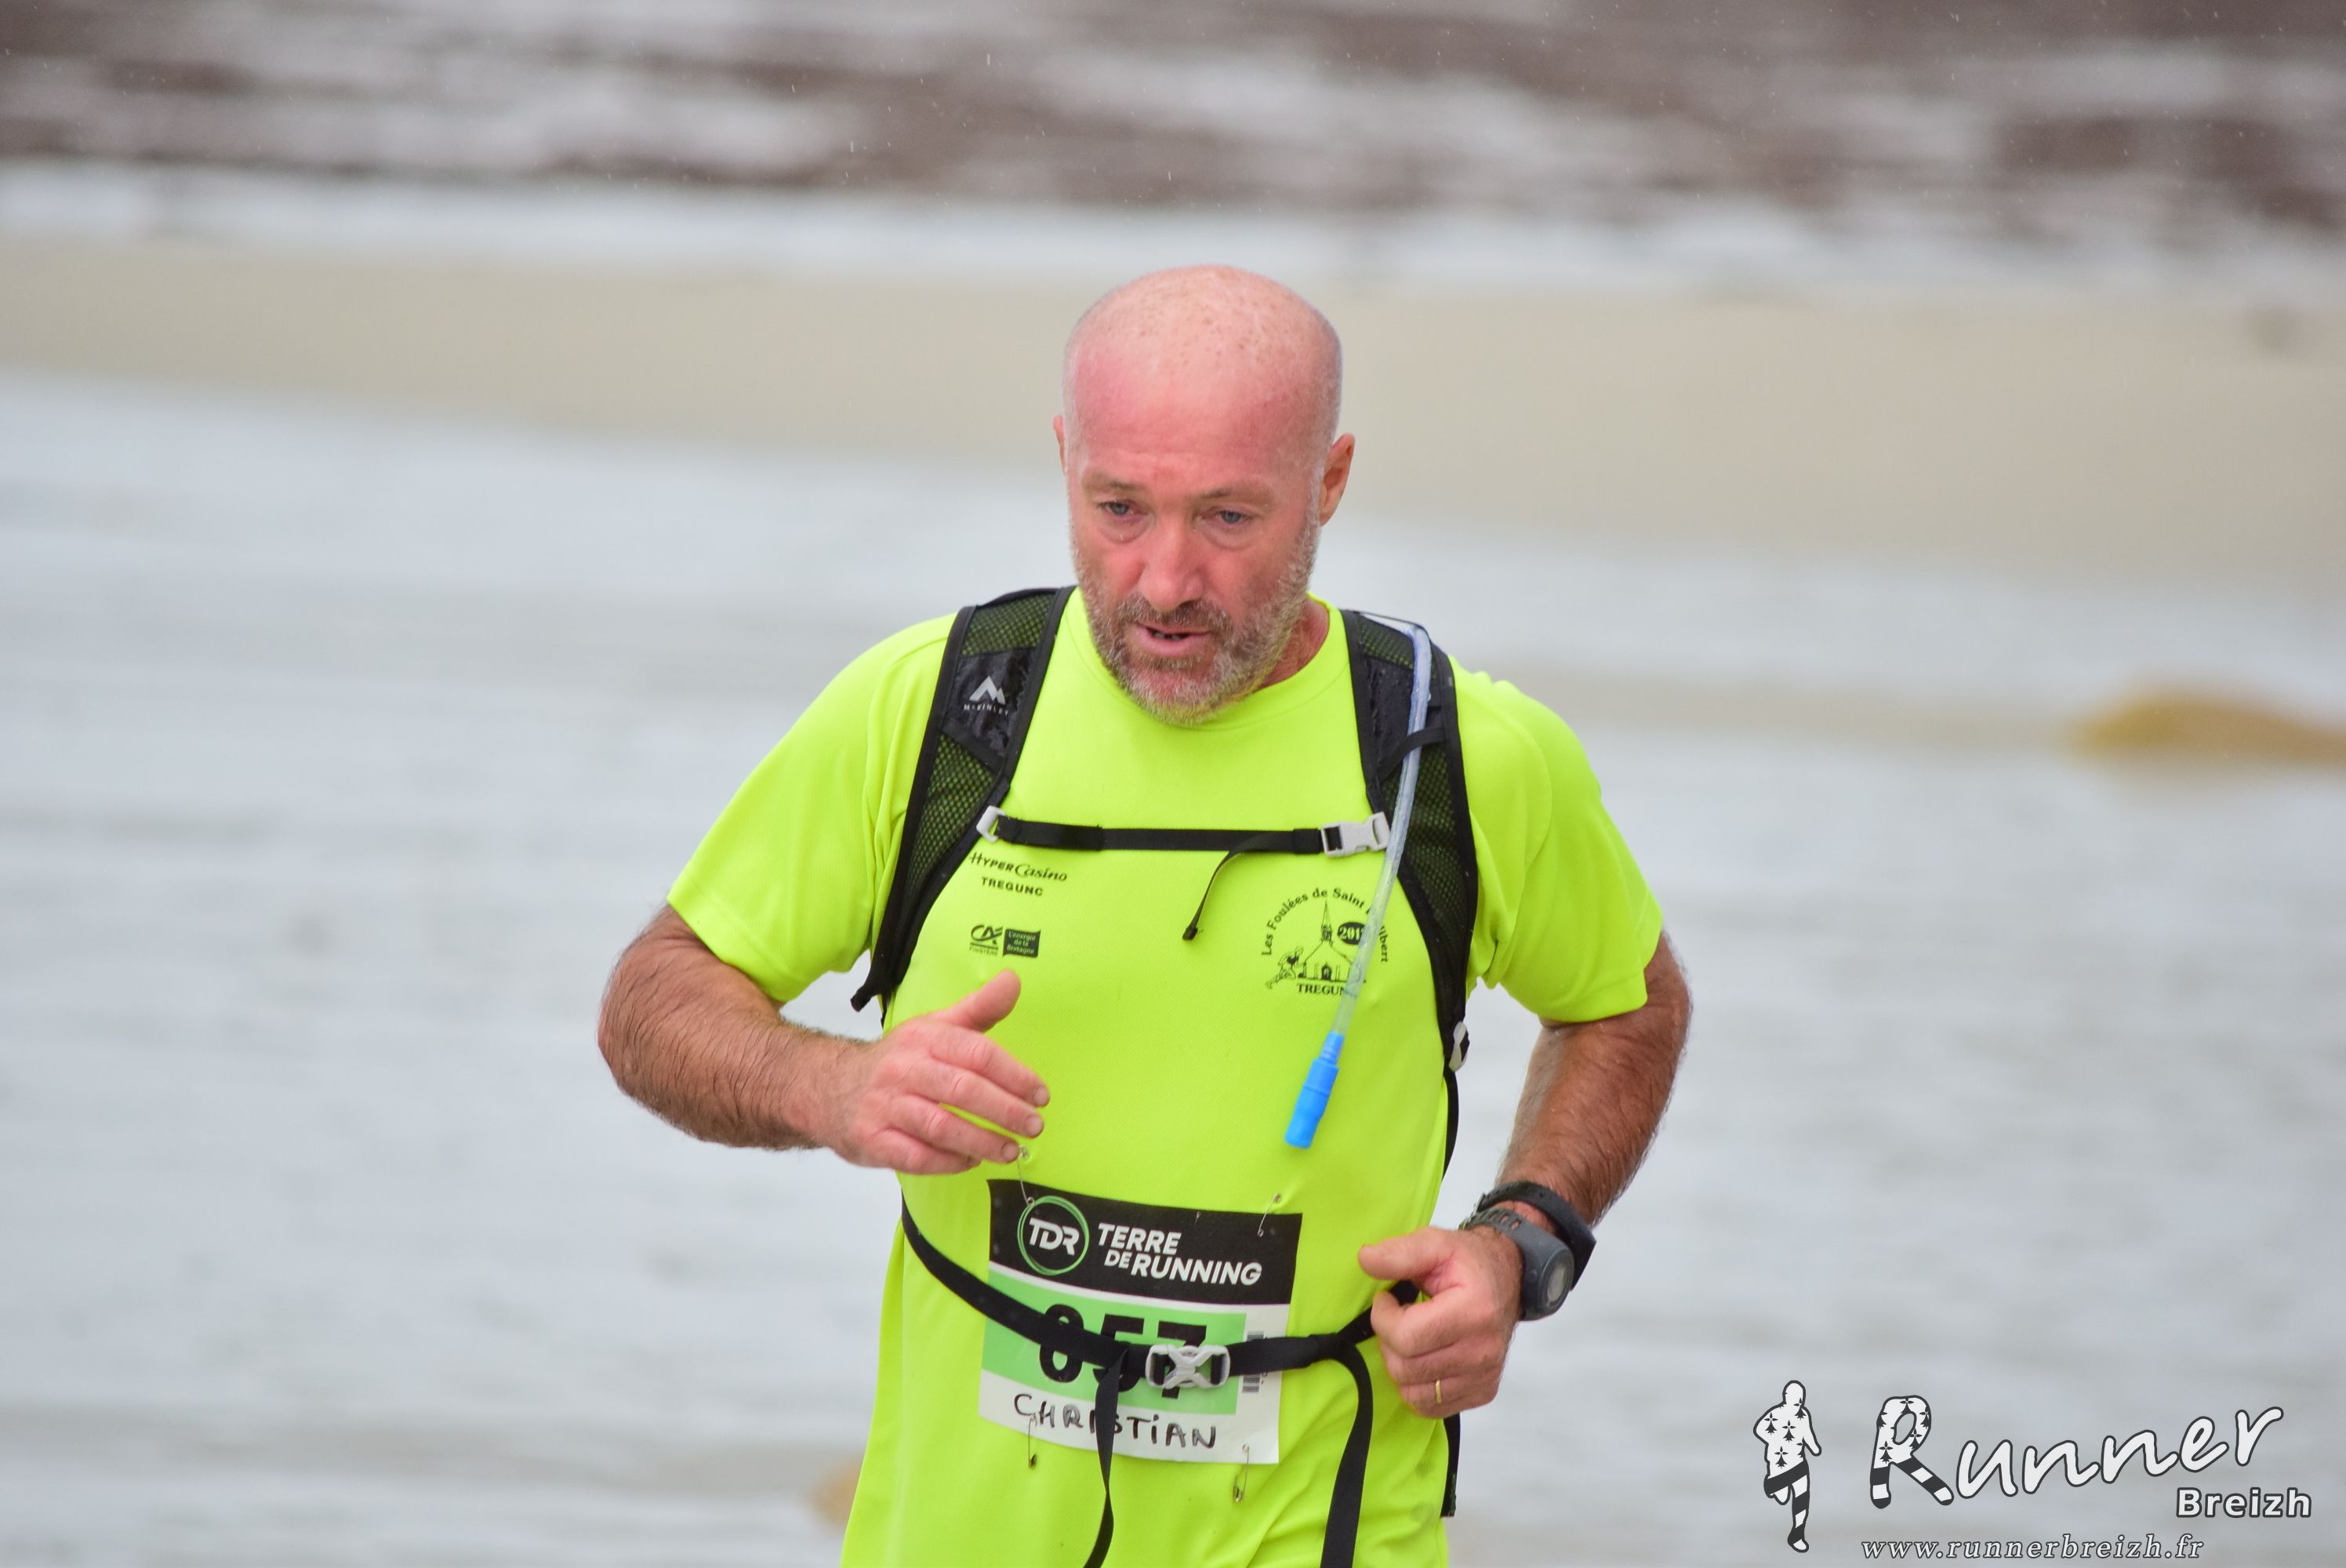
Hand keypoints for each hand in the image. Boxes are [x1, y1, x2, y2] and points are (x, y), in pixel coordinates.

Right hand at [815, 970, 1047, 1174]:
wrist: (827, 1087)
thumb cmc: (897, 1060)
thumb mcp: (934, 1027)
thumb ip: (978, 1009)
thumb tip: (1013, 980)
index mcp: (924, 1038)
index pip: (977, 1053)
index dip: (1014, 1075)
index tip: (1040, 1094)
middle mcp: (904, 1069)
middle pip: (962, 1089)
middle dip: (1004, 1110)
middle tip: (1033, 1125)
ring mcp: (885, 1106)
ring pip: (940, 1126)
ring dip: (981, 1141)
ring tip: (1011, 1150)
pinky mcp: (872, 1139)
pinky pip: (915, 1156)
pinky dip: (948, 1162)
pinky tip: (970, 1162)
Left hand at [1358, 1224, 1522, 1417]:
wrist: (1507, 1278)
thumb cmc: (1469, 1263)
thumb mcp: (1435, 1244)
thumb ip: (1400, 1253)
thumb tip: (1366, 1259)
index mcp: (1474, 1311)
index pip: (1406, 1337)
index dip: (1382, 1318)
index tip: (1386, 1300)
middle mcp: (1484, 1350)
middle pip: (1406, 1368)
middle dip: (1389, 1342)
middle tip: (1397, 1318)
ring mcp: (1485, 1375)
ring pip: (1414, 1393)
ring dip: (1400, 1366)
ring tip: (1411, 1338)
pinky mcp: (1483, 1391)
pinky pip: (1432, 1407)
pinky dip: (1417, 1387)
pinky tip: (1423, 1358)